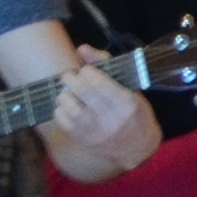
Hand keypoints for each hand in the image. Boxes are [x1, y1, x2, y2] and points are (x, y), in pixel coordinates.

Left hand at [40, 62, 156, 181]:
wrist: (136, 147)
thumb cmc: (133, 111)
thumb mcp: (129, 87)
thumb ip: (105, 64)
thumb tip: (82, 49)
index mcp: (127, 103)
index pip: (100, 82)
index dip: (87, 72)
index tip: (84, 70)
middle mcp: (113, 119)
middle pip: (84, 93)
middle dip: (71, 80)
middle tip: (68, 76)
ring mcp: (99, 132)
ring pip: (72, 109)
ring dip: (64, 96)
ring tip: (66, 92)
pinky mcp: (86, 141)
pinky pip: (65, 124)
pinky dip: (60, 111)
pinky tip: (65, 106)